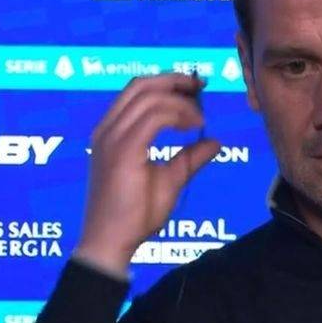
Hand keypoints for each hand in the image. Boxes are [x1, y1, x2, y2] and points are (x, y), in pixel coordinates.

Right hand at [73, 72, 220, 276]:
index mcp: (111, 132)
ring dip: (181, 101)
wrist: (112, 242)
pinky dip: (178, 114)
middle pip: (141, 84)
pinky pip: (153, 117)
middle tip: (202, 87)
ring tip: (199, 118)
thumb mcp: (170, 179)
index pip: (137, 91)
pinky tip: (194, 127)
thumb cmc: (134, 215)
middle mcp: (106, 130)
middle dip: (175, 80)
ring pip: (148, 96)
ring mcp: (111, 138)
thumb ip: (190, 158)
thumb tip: (215, 142)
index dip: (168, 81)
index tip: (196, 88)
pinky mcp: (122, 150)